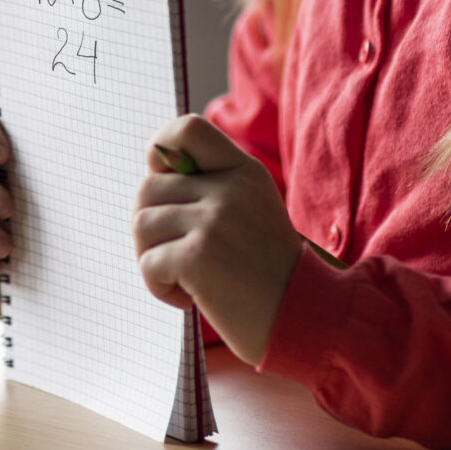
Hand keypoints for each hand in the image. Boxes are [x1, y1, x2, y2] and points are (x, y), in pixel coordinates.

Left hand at [134, 115, 299, 365]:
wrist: (308, 320)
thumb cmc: (270, 275)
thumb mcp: (251, 212)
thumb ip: (211, 188)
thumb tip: (153, 174)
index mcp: (243, 171)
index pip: (187, 129)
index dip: (160, 150)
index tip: (164, 182)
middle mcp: (229, 188)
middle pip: (149, 188)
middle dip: (150, 227)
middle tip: (174, 258)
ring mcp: (213, 220)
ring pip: (142, 225)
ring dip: (153, 258)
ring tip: (184, 280)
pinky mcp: (197, 256)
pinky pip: (149, 262)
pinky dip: (159, 287)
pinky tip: (189, 299)